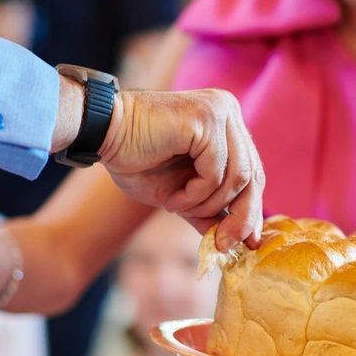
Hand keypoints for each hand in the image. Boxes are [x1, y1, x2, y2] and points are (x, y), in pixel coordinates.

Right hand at [98, 89, 264, 251]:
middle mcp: (229, 111)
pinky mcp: (206, 118)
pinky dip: (194, 195)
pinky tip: (172, 198)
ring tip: (177, 206)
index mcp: (227, 124)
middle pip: (253, 176)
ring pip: (237, 178)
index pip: (253, 172)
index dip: (252, 210)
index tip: (247, 242)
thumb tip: (238, 241)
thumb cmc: (136, 160)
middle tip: (223, 245)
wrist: (102, 134)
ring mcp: (220, 111)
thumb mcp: (182, 194)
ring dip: (206, 205)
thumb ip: (211, 210)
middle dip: (239, 217)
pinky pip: (215, 173)